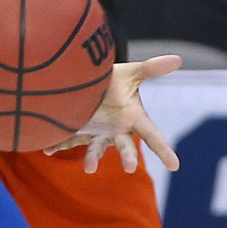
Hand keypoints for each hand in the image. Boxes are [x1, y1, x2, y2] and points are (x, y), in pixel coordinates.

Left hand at [44, 56, 182, 173]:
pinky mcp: (78, 132)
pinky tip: (48, 150)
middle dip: (128, 157)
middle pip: (125, 147)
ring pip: (96, 148)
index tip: (175, 165)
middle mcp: (116, 130)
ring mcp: (97, 133)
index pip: (152, 134)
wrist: (89, 85)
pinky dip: (59, 144)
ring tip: (89, 168)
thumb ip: (151, 68)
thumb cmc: (114, 81)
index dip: (164, 150)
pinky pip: (68, 140)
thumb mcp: (132, 73)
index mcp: (133, 118)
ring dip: (93, 158)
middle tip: (130, 168)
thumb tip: (178, 58)